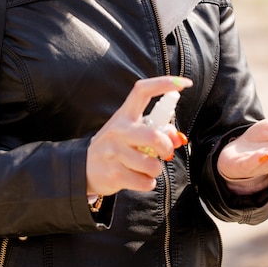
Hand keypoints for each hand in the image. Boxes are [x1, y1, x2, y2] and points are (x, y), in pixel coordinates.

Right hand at [86, 75, 191, 195]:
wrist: (83, 168)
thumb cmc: (115, 147)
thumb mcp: (131, 133)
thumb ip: (157, 131)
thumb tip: (177, 138)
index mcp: (124, 115)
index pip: (142, 91)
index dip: (164, 84)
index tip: (184, 83)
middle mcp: (118, 130)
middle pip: (153, 136)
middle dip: (166, 147)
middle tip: (165, 153)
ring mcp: (113, 152)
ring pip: (150, 164)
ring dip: (155, 170)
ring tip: (146, 168)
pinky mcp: (113, 174)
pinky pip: (144, 182)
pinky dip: (148, 183)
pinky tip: (138, 179)